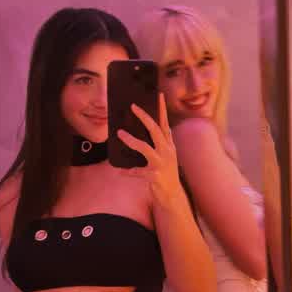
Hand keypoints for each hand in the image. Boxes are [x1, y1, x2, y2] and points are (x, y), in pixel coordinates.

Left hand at [116, 94, 181, 208]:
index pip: (165, 124)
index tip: (158, 95)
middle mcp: (167, 152)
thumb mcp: (166, 158)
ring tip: (120, 133)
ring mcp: (162, 163)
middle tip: (133, 106)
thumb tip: (146, 131)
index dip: (162, 109)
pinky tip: (120, 172)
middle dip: (144, 117)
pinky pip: (138, 171)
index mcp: (169, 146)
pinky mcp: (155, 176)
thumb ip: (160, 144)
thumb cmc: (165, 175)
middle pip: (155, 130)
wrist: (172, 196)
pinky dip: (129, 172)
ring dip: (131, 140)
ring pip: (145, 148)